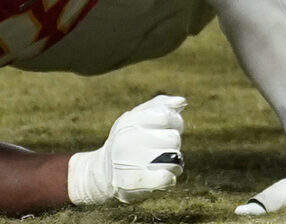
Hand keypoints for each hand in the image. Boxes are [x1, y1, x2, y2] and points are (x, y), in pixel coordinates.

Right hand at [69, 94, 186, 204]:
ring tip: (163, 164)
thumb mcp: (136, 117)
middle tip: (163, 148)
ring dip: (174, 163)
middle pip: (173, 139)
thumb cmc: (126, 140)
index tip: (171, 128)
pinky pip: (165, 178)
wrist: (103, 171)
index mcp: (130, 121)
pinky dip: (169, 178)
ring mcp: (129, 162)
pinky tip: (164, 176)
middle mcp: (127, 139)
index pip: (167, 116)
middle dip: (173, 144)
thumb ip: (159, 106)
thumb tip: (181, 101)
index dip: (176, 122)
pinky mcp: (133, 183)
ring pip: (173, 159)